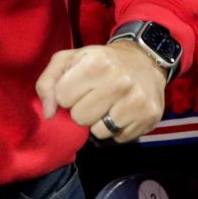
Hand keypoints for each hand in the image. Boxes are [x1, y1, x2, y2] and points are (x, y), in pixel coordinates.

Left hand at [36, 42, 166, 142]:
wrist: (143, 61)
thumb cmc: (99, 61)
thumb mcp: (68, 59)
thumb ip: (48, 82)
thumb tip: (48, 114)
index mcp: (96, 63)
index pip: (62, 97)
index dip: (66, 94)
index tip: (77, 86)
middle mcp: (119, 81)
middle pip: (80, 117)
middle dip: (81, 110)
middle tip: (92, 97)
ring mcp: (136, 100)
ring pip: (98, 132)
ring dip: (98, 123)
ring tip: (106, 105)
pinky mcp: (149, 117)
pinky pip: (118, 138)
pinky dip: (116, 129)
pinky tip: (121, 112)